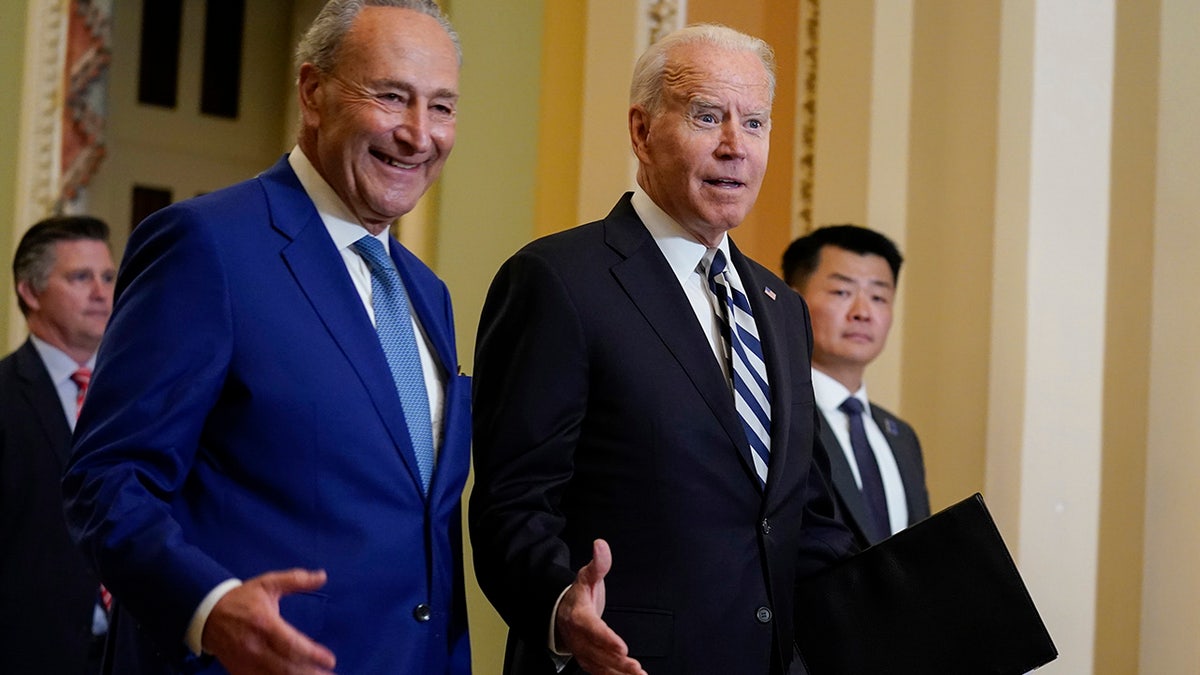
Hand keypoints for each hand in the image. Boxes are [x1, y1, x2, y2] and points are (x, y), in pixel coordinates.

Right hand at [202, 568, 336, 674]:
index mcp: (265, 624)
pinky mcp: (239, 670)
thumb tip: (322, 576)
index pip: (292, 644)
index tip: (330, 661)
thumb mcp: (268, 583)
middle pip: (286, 667)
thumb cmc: (241, 598)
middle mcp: (256, 647)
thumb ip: (296, 580)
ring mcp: (246, 661)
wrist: (206, 613)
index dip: (312, 654)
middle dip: (310, 673)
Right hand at [555, 539, 646, 674]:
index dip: (606, 640)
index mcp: (579, 616)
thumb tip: (600, 544)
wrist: (559, 613)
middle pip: (598, 653)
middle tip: (635, 667)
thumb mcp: (587, 577)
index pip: (593, 629)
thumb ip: (598, 564)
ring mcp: (582, 651)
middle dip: (617, 662)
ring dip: (619, 673)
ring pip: (600, 666)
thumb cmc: (578, 595)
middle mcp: (579, 638)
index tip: (622, 647)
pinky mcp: (588, 661)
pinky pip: (601, 672)